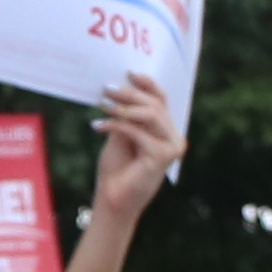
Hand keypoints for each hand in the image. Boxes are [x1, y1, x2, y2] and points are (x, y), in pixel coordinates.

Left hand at [88, 73, 182, 224]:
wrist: (113, 198)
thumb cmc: (116, 168)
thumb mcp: (120, 134)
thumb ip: (126, 114)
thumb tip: (120, 85)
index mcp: (165, 130)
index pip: (161, 100)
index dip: (148, 83)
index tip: (128, 72)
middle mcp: (173, 138)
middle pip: (155, 105)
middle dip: (130, 93)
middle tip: (106, 88)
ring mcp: (171, 148)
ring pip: (151, 115)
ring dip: (124, 107)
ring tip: (102, 105)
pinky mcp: (163, 157)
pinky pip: (138, 132)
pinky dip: (116, 126)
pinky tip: (98, 126)